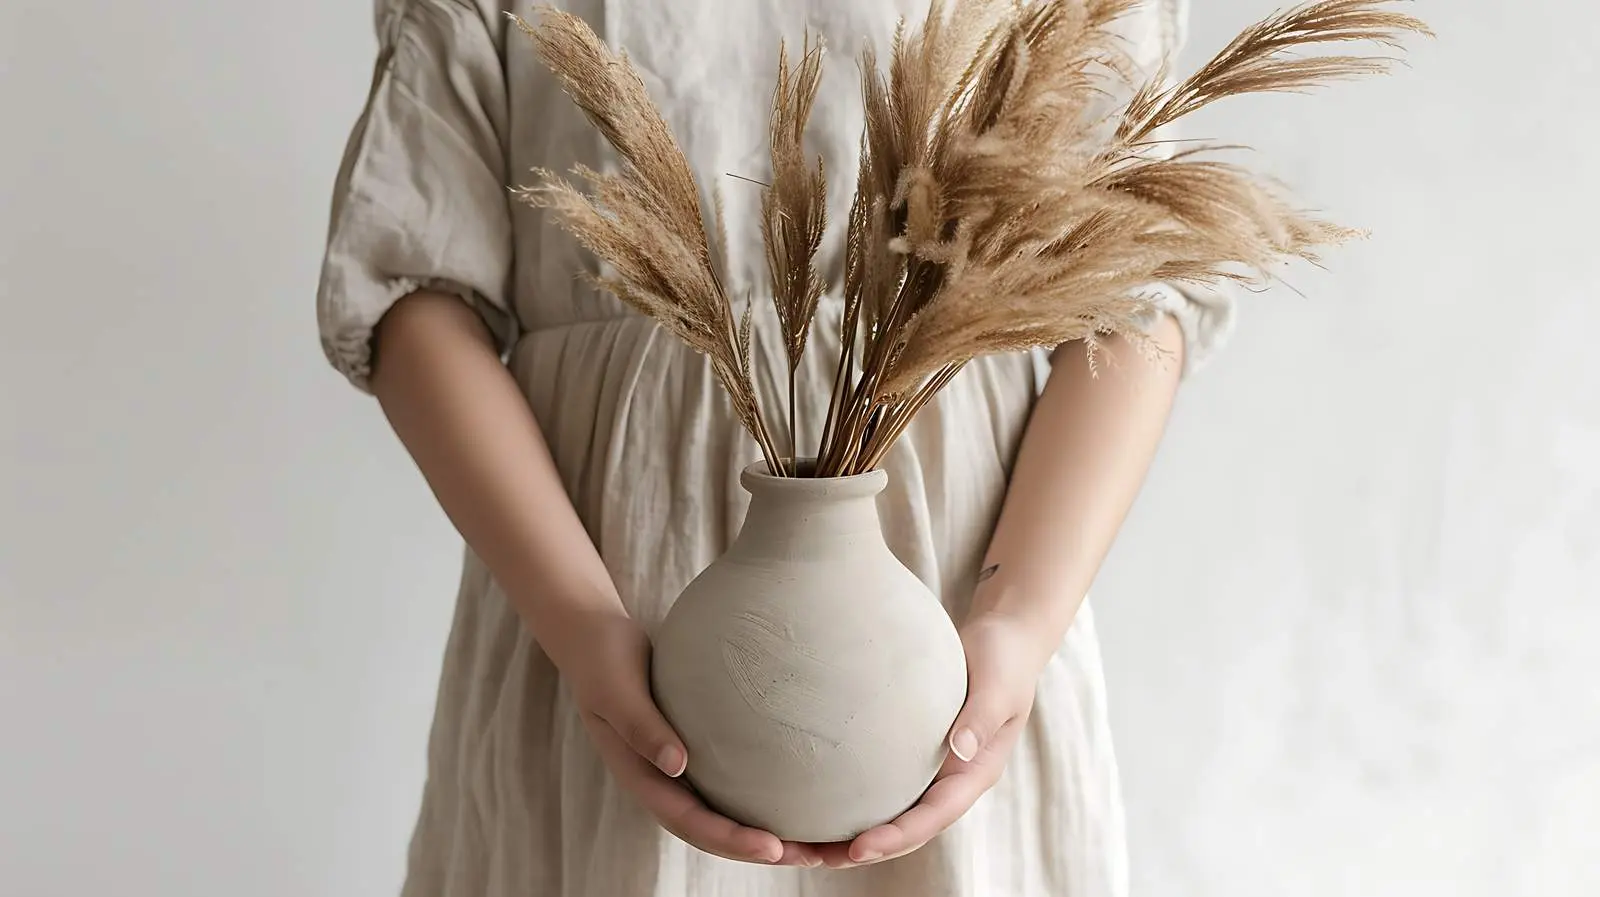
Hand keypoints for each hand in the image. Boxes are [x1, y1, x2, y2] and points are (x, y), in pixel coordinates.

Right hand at [553, 609, 821, 866]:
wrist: (594, 640)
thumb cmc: (604, 659)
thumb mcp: (615, 689)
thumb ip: (642, 726)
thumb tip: (677, 764)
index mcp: (641, 779)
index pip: (691, 823)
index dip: (732, 840)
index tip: (773, 848)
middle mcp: (663, 783)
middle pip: (715, 831)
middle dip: (761, 849)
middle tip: (812, 854)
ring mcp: (677, 770)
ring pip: (725, 811)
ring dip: (767, 829)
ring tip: (816, 838)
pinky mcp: (694, 750)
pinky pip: (730, 780)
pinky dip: (761, 793)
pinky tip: (798, 788)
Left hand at [816, 613, 1052, 867]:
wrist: (1004, 638)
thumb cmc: (1004, 658)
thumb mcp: (999, 683)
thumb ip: (982, 716)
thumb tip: (960, 751)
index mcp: (976, 773)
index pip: (935, 817)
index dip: (898, 837)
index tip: (860, 848)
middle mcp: (952, 780)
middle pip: (907, 829)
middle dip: (865, 849)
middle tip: (816, 857)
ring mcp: (933, 770)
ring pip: (891, 813)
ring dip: (852, 834)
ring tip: (805, 846)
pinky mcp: (914, 753)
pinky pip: (882, 784)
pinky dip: (852, 799)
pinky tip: (816, 799)